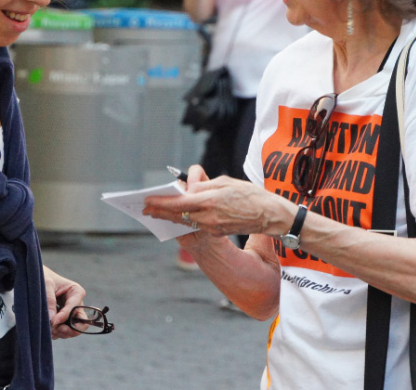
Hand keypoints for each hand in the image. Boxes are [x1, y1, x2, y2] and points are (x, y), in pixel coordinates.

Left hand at [43, 266, 86, 338]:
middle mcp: (77, 304)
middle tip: (56, 329)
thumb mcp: (46, 285)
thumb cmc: (43, 277)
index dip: (64, 317)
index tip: (53, 321)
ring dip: (60, 332)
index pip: (74, 308)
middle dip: (69, 329)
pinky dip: (57, 334)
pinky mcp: (64, 320)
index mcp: (76, 292)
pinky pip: (64, 332)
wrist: (36, 277)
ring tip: (48, 328)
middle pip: (82, 323)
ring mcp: (71, 314)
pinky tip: (48, 329)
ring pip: (72, 330)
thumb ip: (50, 301)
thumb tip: (52, 319)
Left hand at [144, 173, 293, 237]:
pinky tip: (178, 215)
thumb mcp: (225, 182)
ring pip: (185, 221)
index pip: (178, 202)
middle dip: (160, 211)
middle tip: (145, 208)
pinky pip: (196, 225)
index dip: (161, 202)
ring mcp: (212, 228)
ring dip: (170, 216)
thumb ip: (203, 185)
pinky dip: (185, 219)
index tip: (147, 200)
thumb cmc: (249, 194)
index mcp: (209, 201)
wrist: (269, 215)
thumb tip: (187, 188)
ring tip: (157, 211)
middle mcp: (208, 217)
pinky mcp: (217, 233)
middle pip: (177, 215)